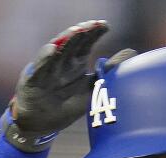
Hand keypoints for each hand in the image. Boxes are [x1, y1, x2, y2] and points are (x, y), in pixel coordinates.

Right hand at [3, 20, 131, 151]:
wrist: (42, 123)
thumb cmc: (65, 104)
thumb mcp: (91, 88)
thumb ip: (108, 71)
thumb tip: (132, 53)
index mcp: (75, 61)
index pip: (86, 42)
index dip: (95, 32)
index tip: (106, 26)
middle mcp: (62, 62)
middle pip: (72, 42)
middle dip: (82, 32)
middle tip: (92, 24)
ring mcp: (47, 69)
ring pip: (57, 50)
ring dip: (66, 40)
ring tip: (76, 30)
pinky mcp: (33, 80)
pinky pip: (40, 68)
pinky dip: (45, 58)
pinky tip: (52, 49)